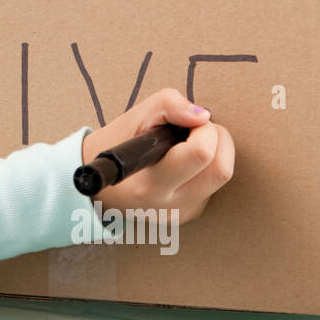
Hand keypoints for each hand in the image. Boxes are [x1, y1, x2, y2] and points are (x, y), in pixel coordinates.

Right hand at [80, 88, 235, 225]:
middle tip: (198, 130)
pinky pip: (213, 186)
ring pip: (222, 177)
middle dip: (219, 139)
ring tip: (190, 143)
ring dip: (217, 152)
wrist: (97, 184)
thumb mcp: (134, 117)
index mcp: (151, 183)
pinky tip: (184, 163)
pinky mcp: (190, 214)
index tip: (186, 122)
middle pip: (222, 170)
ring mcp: (181, 213)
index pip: (200, 154)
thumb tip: (203, 115)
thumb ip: (168, 105)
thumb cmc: (117, 145)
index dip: (202, 129)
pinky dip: (207, 167)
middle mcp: (169, 205)